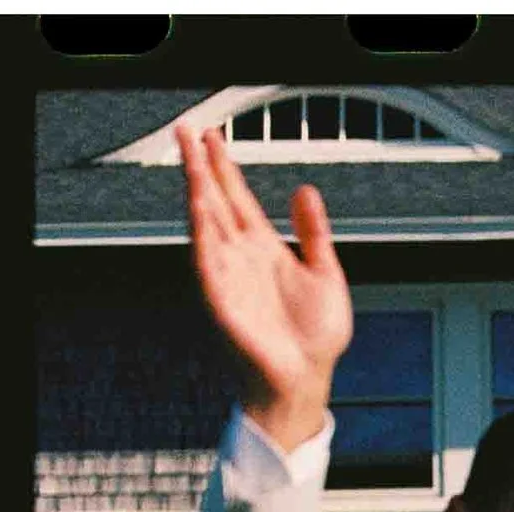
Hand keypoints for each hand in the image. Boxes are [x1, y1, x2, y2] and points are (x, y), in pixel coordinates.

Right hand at [176, 124, 351, 449]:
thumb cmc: (315, 337)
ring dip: (197, 192)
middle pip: (216, 201)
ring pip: (207, 225)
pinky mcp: (222, 300)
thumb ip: (315, 232)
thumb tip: (306, 191)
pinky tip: (199, 208)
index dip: (225, 167)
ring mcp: (229, 276)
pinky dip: (203, 235)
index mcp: (265, 249)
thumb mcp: (326, 274)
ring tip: (190, 160)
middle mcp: (242, 258)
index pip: (239, 198)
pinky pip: (207, 262)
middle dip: (201, 166)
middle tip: (187, 129)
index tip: (213, 137)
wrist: (306, 379)